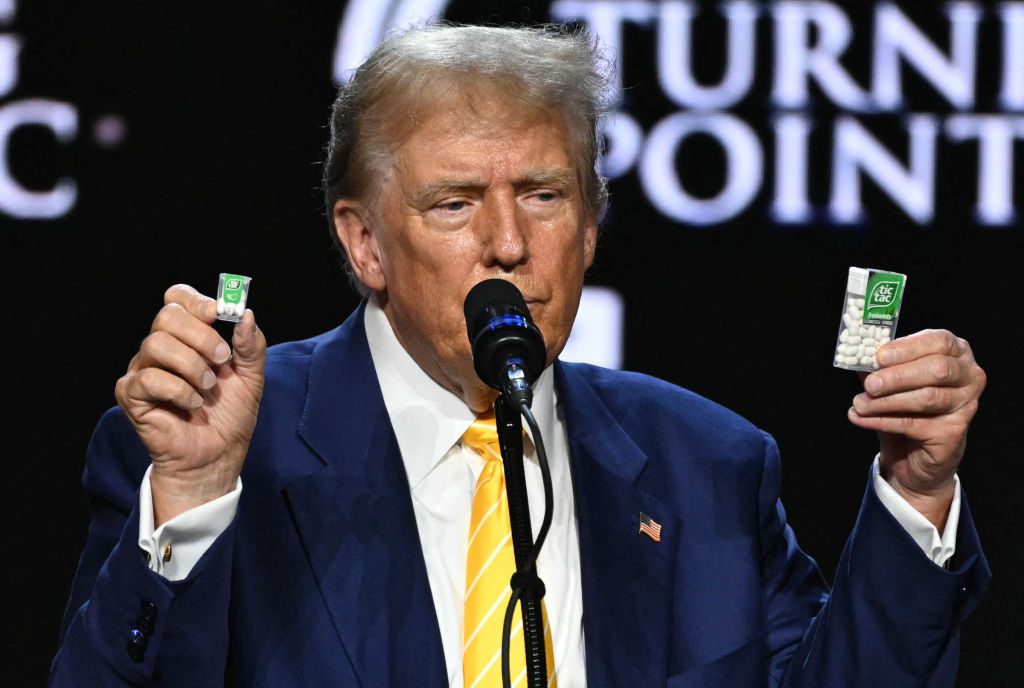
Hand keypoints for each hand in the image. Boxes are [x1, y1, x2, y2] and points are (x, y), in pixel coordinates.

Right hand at [114, 284, 266, 525]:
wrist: (217, 457)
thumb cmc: (230, 416)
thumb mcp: (251, 377)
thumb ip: (250, 346)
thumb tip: (245, 314)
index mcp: (187, 338)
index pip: (177, 299)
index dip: (196, 301)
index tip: (219, 314)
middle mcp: (161, 349)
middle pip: (167, 316)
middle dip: (201, 336)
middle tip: (222, 362)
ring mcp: (142, 371)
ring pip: (157, 344)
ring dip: (192, 366)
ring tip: (208, 389)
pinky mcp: (131, 395)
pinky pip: (148, 378)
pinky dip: (178, 390)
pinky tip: (193, 404)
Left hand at [847, 329, 985, 528]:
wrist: (914, 453)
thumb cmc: (905, 407)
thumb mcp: (890, 381)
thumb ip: (879, 366)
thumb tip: (858, 356)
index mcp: (955, 352)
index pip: (938, 341)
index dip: (908, 348)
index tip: (879, 356)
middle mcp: (968, 376)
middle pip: (937, 370)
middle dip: (897, 377)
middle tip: (869, 384)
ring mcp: (966, 405)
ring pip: (926, 398)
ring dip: (886, 401)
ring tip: (858, 404)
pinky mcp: (953, 432)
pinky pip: (914, 424)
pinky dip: (881, 421)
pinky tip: (860, 418)